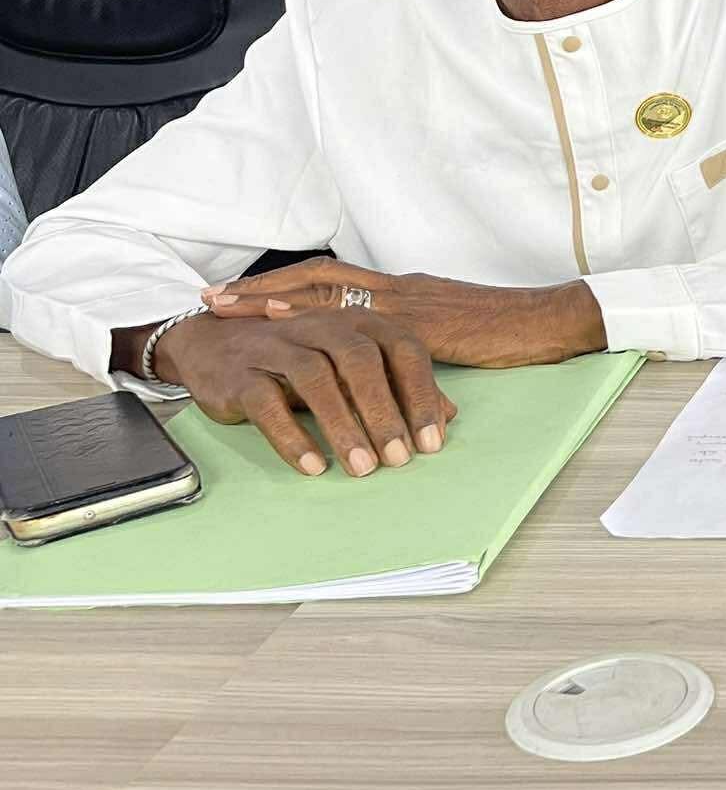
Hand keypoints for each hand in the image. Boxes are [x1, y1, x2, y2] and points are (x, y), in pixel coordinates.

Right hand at [153, 308, 454, 477]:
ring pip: (316, 379)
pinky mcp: (242, 373)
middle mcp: (321, 326)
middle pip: (361, 361)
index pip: (402, 349)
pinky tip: (313, 465)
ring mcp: (278, 346)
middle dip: (384, 412)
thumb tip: (448, 416)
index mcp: (358, 322)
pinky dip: (293, 436)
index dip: (421, 395)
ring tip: (363, 468)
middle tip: (399, 459)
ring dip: (343, 426)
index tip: (432, 442)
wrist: (213, 345)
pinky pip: (268, 402)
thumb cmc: (297, 359)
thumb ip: (399, 387)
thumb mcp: (352, 368)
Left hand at [203, 261, 607, 369]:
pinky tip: (283, 324)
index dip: (286, 286)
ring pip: (324, 290)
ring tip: (228, 306)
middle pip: (314, 278)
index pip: (333, 280)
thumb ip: (416, 348)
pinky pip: (355, 318)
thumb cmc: (508, 332)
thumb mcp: (453, 337)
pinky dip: (313, 318)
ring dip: (271, 297)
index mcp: (403, 291)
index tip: (241, 293)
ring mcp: (403, 301)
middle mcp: (395, 287)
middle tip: (211, 296)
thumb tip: (387, 372)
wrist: (545, 321)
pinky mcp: (415, 322)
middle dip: (259, 287)